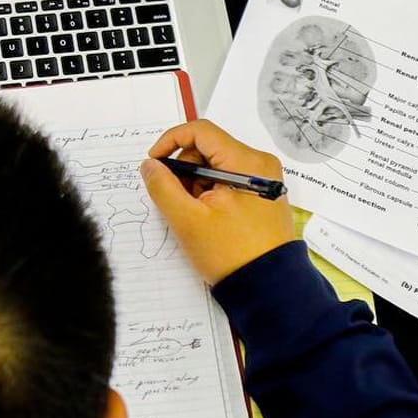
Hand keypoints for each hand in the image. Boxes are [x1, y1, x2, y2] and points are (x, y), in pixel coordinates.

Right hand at [140, 120, 295, 284]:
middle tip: (177, 198)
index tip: (154, 163)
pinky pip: (227, 179)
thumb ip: (162, 186)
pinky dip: (209, 191)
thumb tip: (150, 165)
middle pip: (208, 148)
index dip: (170, 141)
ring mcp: (262, 179)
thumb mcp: (187, 219)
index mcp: (246, 162)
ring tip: (195, 213)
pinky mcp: (261, 193)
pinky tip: (207, 215)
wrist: (268, 285)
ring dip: (196, 183)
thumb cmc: (231, 253)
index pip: (200, 131)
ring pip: (215, 164)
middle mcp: (259, 164)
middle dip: (184, 169)